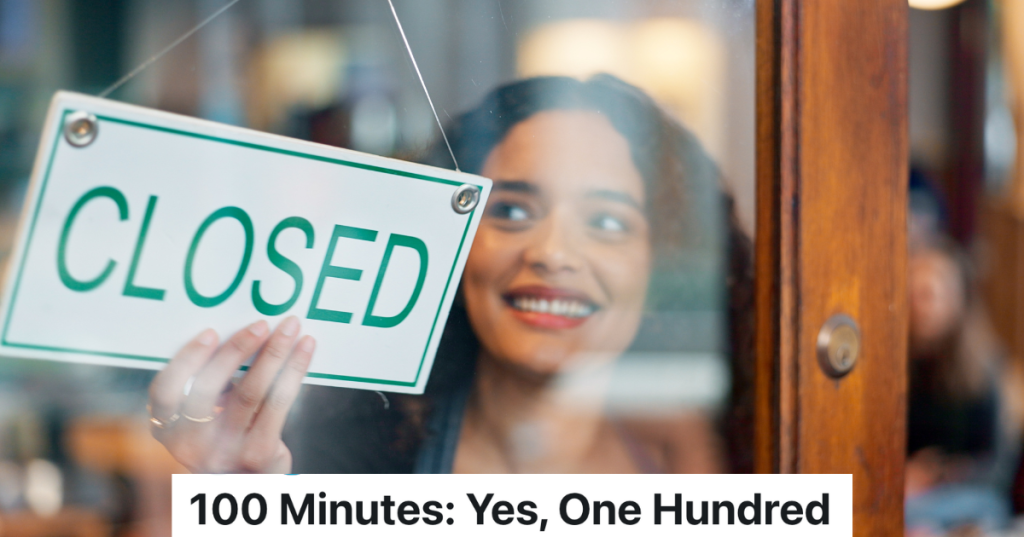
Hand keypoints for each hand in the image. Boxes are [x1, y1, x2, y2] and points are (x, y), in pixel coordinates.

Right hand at [147, 316, 314, 472]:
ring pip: (250, 392)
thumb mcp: (202, 418)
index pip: (165, 391)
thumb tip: (237, 331)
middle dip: (237, 349)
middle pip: (210, 388)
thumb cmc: (225, 438)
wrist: (247, 485)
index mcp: (167, 428)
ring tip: (290, 328)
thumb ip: (207, 385)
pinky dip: (294, 370)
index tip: (210, 333)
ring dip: (273, 354)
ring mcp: (224, 452)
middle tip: (261, 324)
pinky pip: (278, 403)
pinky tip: (305, 348)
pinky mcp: (258, 454)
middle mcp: (190, 444)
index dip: (187, 360)